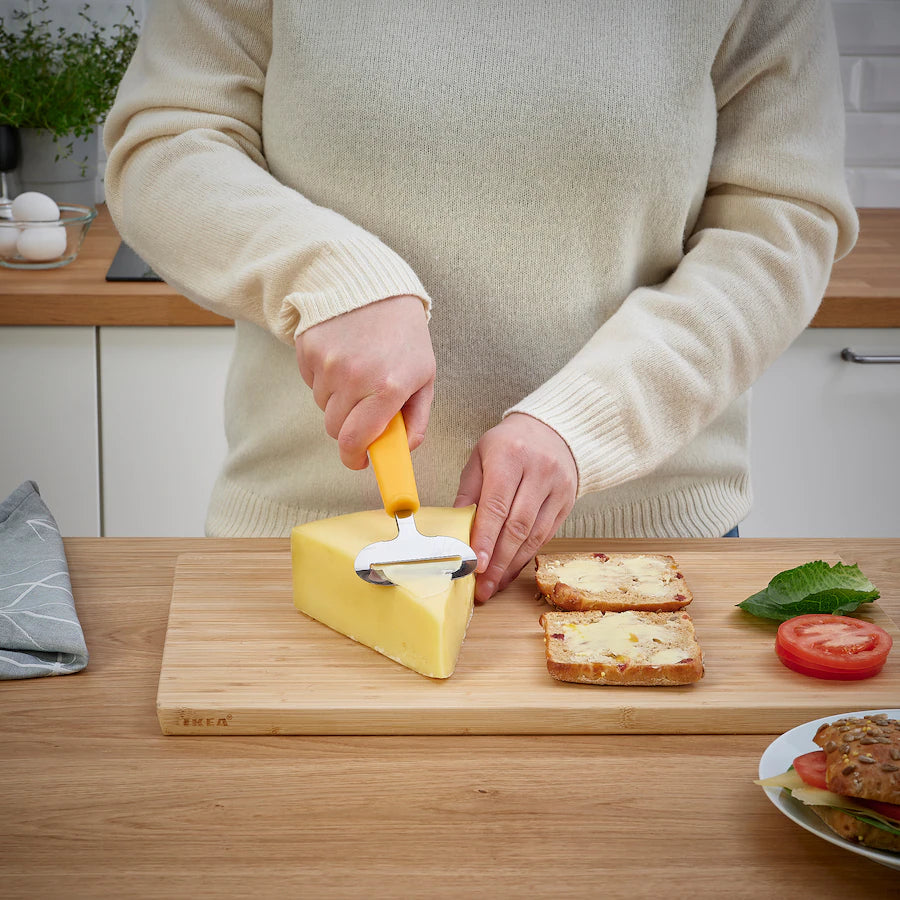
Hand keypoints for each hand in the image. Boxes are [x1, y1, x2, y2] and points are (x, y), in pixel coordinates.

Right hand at [295, 295, 434, 468]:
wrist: (372, 285)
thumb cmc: (404, 335)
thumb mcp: (424, 375)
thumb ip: (416, 419)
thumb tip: (402, 450)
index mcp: (389, 387)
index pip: (356, 440)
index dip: (354, 457)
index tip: (358, 460)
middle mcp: (355, 377)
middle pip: (335, 428)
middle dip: (348, 428)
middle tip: (363, 412)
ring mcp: (328, 362)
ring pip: (323, 406)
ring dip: (338, 400)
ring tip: (357, 372)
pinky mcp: (308, 349)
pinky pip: (311, 382)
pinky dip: (324, 378)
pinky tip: (342, 356)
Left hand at [454, 413, 576, 602]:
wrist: (552, 431)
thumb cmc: (508, 445)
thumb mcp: (480, 457)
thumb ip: (468, 492)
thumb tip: (455, 529)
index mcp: (510, 456)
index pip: (497, 504)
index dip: (486, 538)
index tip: (476, 564)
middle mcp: (538, 471)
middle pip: (517, 525)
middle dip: (498, 561)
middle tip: (482, 586)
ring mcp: (557, 487)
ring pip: (534, 535)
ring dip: (512, 565)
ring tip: (494, 585)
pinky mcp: (567, 502)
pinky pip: (546, 535)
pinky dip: (526, 557)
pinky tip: (510, 570)